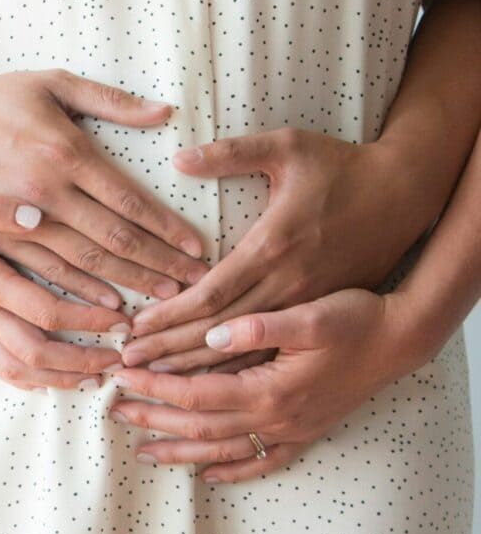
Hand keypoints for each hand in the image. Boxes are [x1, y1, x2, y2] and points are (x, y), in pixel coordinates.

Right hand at [0, 67, 209, 305]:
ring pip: (84, 265)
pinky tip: (108, 308)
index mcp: (65, 154)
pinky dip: (79, 295)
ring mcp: (21, 220)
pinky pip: (45, 274)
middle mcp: (46, 193)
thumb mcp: (51, 82)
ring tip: (163, 301)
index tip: (198, 248)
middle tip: (195, 284)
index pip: (129, 201)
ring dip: (127, 284)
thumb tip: (164, 111)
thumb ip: (109, 99)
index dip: (167, 228)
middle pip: (114, 240)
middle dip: (158, 265)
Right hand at [0, 171, 131, 390]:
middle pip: (35, 354)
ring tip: (92, 379)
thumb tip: (36, 214)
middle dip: (81, 362)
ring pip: (14, 369)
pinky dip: (24, 378)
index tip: (122, 319)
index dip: (87, 321)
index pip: (45, 312)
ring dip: (57, 378)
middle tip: (119, 359)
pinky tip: (47, 378)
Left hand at [107, 288, 418, 480]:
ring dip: (182, 450)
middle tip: (115, 411)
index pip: (196, 392)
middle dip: (155, 418)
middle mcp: (276, 418)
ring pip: (224, 450)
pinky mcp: (306, 433)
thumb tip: (210, 334)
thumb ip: (258, 326)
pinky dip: (234, 471)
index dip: (155, 385)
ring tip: (144, 451)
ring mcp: (291, 431)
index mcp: (269, 389)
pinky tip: (209, 475)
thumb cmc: (356, 319)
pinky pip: (263, 462)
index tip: (122, 374)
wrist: (402, 340)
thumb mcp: (309, 314)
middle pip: (200, 425)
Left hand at [120, 129, 432, 371]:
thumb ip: (233, 153)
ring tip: (154, 383)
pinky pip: (272, 354)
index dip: (169, 315)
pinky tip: (209, 387)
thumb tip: (180, 158)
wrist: (405, 195)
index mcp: (273, 247)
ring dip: (197, 370)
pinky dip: (237, 371)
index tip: (134, 329)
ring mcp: (306, 305)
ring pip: (244, 352)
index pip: (211, 294)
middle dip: (169, 351)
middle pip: (219, 332)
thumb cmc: (342, 166)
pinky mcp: (318, 314)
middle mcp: (288, 285)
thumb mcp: (289, 146)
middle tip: (127, 364)